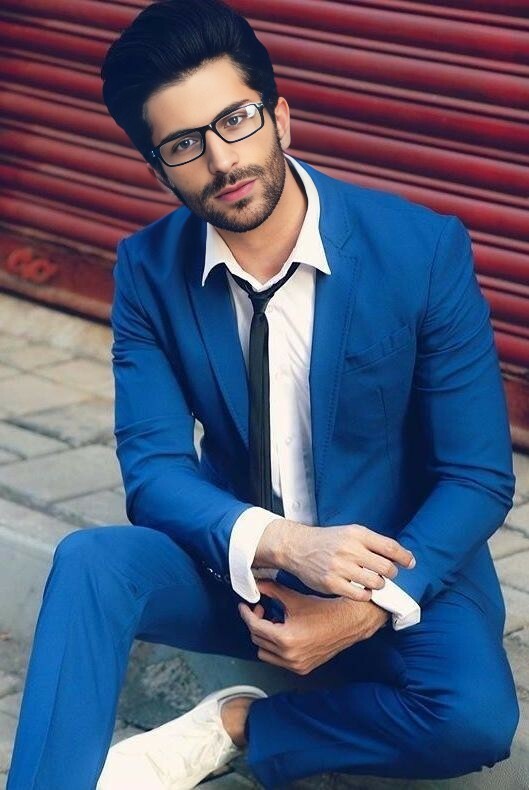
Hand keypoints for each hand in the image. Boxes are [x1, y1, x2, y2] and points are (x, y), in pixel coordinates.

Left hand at [238, 579, 388, 675]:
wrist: (348, 622)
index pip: (255, 627)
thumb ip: (272, 591)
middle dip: (255, 623)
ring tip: (274, 621)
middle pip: (257, 640)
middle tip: (261, 609)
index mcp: (285, 639)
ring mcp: (296, 665)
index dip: (247, 614)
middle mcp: (289, 656)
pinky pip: (279, 660)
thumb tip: (256, 584)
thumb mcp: (294, 598)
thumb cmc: (323, 609)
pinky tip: (284, 632)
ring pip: (265, 653)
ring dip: (265, 638)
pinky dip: (276, 648)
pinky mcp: (302, 668)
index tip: (245, 606)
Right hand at [278, 522, 414, 601]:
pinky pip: (361, 595)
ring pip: (376, 583)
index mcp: (357, 534)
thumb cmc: (328, 540)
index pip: (390, 547)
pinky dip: (366, 594)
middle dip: (391, 573)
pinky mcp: (332, 583)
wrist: (298, 547)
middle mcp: (349, 549)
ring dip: (379, 584)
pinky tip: (361, 589)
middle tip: (386, 574)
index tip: (410, 563)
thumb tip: (402, 556)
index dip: (405, 558)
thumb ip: (373, 542)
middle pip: (386, 567)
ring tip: (372, 581)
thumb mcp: (350, 532)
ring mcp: (340, 567)